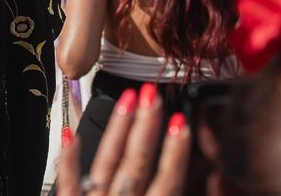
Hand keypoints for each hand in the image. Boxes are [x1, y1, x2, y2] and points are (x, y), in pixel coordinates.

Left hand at [57, 85, 190, 195]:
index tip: (181, 123)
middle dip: (145, 128)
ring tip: (127, 100)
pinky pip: (68, 184)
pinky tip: (70, 134)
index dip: (176, 153)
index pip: (168, 183)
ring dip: (117, 130)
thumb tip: (211, 182)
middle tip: (152, 95)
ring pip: (107, 164)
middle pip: (136, 164)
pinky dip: (69, 160)